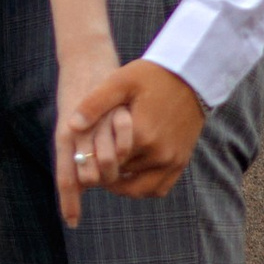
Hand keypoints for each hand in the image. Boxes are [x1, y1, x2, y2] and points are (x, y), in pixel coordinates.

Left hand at [58, 55, 205, 206]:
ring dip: (122, 185)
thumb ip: (95, 103)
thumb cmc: (152, 74)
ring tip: (109, 169)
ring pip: (139, 189)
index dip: (92, 161)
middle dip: (105, 173)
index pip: (107, 162)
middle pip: (121, 178)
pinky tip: (130, 174)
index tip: (83, 154)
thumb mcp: (121, 81)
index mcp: (141, 135)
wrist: (192, 74)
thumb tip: (71, 125)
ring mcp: (172, 161)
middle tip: (93, 164)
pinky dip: (143, 188)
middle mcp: (158, 154)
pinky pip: (159, 188)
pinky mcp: (181, 162)